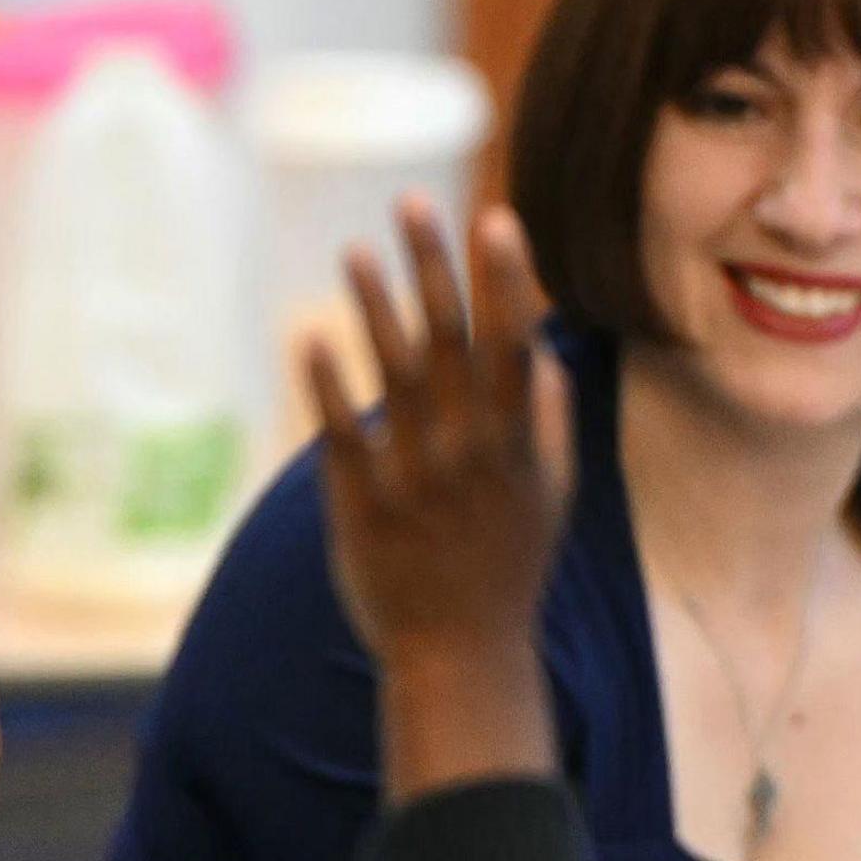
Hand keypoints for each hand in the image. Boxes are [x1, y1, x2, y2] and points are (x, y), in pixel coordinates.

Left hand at [305, 196, 575, 798]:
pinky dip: (328, 388)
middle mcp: (468, 454)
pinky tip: (309, 337)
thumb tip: (537, 347)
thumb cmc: (508, 569)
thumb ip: (546, 420)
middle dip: (435, 269)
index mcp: (517, 446)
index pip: (512, 345)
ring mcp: (413, 481)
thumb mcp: (550, 496)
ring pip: (395, 379)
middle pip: (451, 343)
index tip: (495, 219)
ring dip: (376, 310)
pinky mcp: (362, 507)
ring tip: (355, 251)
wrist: (459, 658)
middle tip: (413, 202)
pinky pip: (342, 436)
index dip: (504, 281)